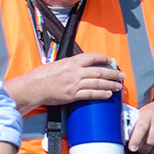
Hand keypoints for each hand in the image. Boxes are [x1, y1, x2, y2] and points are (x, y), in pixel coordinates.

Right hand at [9, 52, 124, 109]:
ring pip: (98, 83)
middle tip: (121, 75)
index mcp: (71, 62)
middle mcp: (75, 72)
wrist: (33, 87)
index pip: (92, 58)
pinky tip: (108, 94)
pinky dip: (101, 94)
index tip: (110, 61)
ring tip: (118, 86)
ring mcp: (74, 84)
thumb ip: (69, 65)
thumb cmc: (41, 76)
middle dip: (113, 73)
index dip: (103, 59)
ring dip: (110, 84)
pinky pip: (90, 94)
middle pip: (99, 71)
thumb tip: (78, 67)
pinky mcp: (72, 95)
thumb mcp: (56, 64)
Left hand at [128, 100, 153, 153]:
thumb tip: (125, 137)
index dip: (136, 140)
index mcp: (148, 115)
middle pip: (150, 141)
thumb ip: (134, 124)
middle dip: (143, 149)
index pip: (141, 128)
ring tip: (149, 151)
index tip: (132, 148)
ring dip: (152, 153)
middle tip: (140, 150)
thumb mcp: (142, 113)